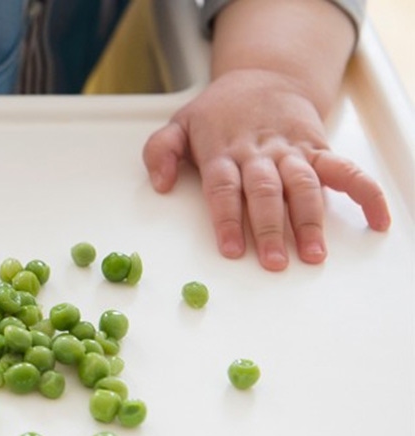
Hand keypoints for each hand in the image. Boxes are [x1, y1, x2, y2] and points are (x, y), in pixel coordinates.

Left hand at [143, 69, 390, 270]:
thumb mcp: (180, 123)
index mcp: (223, 151)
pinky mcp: (318, 150)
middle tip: (274, 261)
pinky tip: (376, 220)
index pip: (224, 188)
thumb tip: (159, 183)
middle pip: (265, 191)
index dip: (228, 219)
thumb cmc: (219, 110)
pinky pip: (345, 171)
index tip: (231, 249)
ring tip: (313, 254)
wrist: (265, 75)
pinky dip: (365, 193)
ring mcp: (291, 151)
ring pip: (303, 185)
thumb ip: (161, 151)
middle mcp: (259, 153)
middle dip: (271, 227)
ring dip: (310, 220)